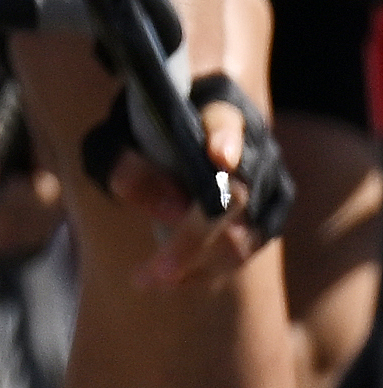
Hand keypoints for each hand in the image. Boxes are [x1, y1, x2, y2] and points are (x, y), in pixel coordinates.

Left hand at [94, 73, 283, 288]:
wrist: (177, 120)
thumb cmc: (140, 125)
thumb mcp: (116, 136)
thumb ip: (128, 161)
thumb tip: (172, 209)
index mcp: (214, 108)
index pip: (224, 120)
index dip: (225, 137)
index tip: (218, 156)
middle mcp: (253, 144)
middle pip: (233, 196)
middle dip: (192, 239)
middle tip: (155, 272)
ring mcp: (270, 180)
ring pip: (242, 235)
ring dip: (195, 264)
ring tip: (147, 280)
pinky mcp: (272, 210)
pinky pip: (246, 249)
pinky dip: (208, 268)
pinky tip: (173, 279)